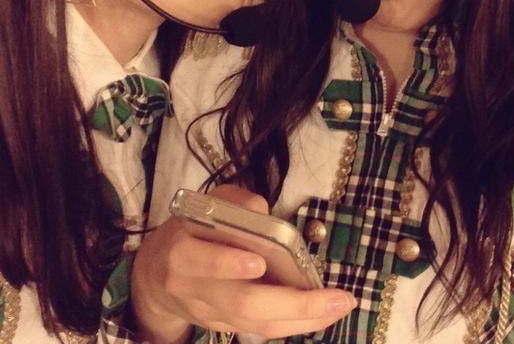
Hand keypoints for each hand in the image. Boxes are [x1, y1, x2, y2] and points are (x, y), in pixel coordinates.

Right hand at [131, 184, 355, 342]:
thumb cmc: (189, 231)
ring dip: (303, 318)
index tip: (258, 262)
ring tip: (340, 305)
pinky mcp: (222, 327)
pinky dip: (294, 323)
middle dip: (293, 303)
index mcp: (182, 252)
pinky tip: (323, 313)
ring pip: (256, 324)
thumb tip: (262, 213)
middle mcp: (194, 289)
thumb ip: (234, 202)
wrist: (154, 277)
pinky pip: (260, 330)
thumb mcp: (205, 205)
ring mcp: (209, 314)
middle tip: (334, 297)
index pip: (200, 261)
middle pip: (242, 303)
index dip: (226, 264)